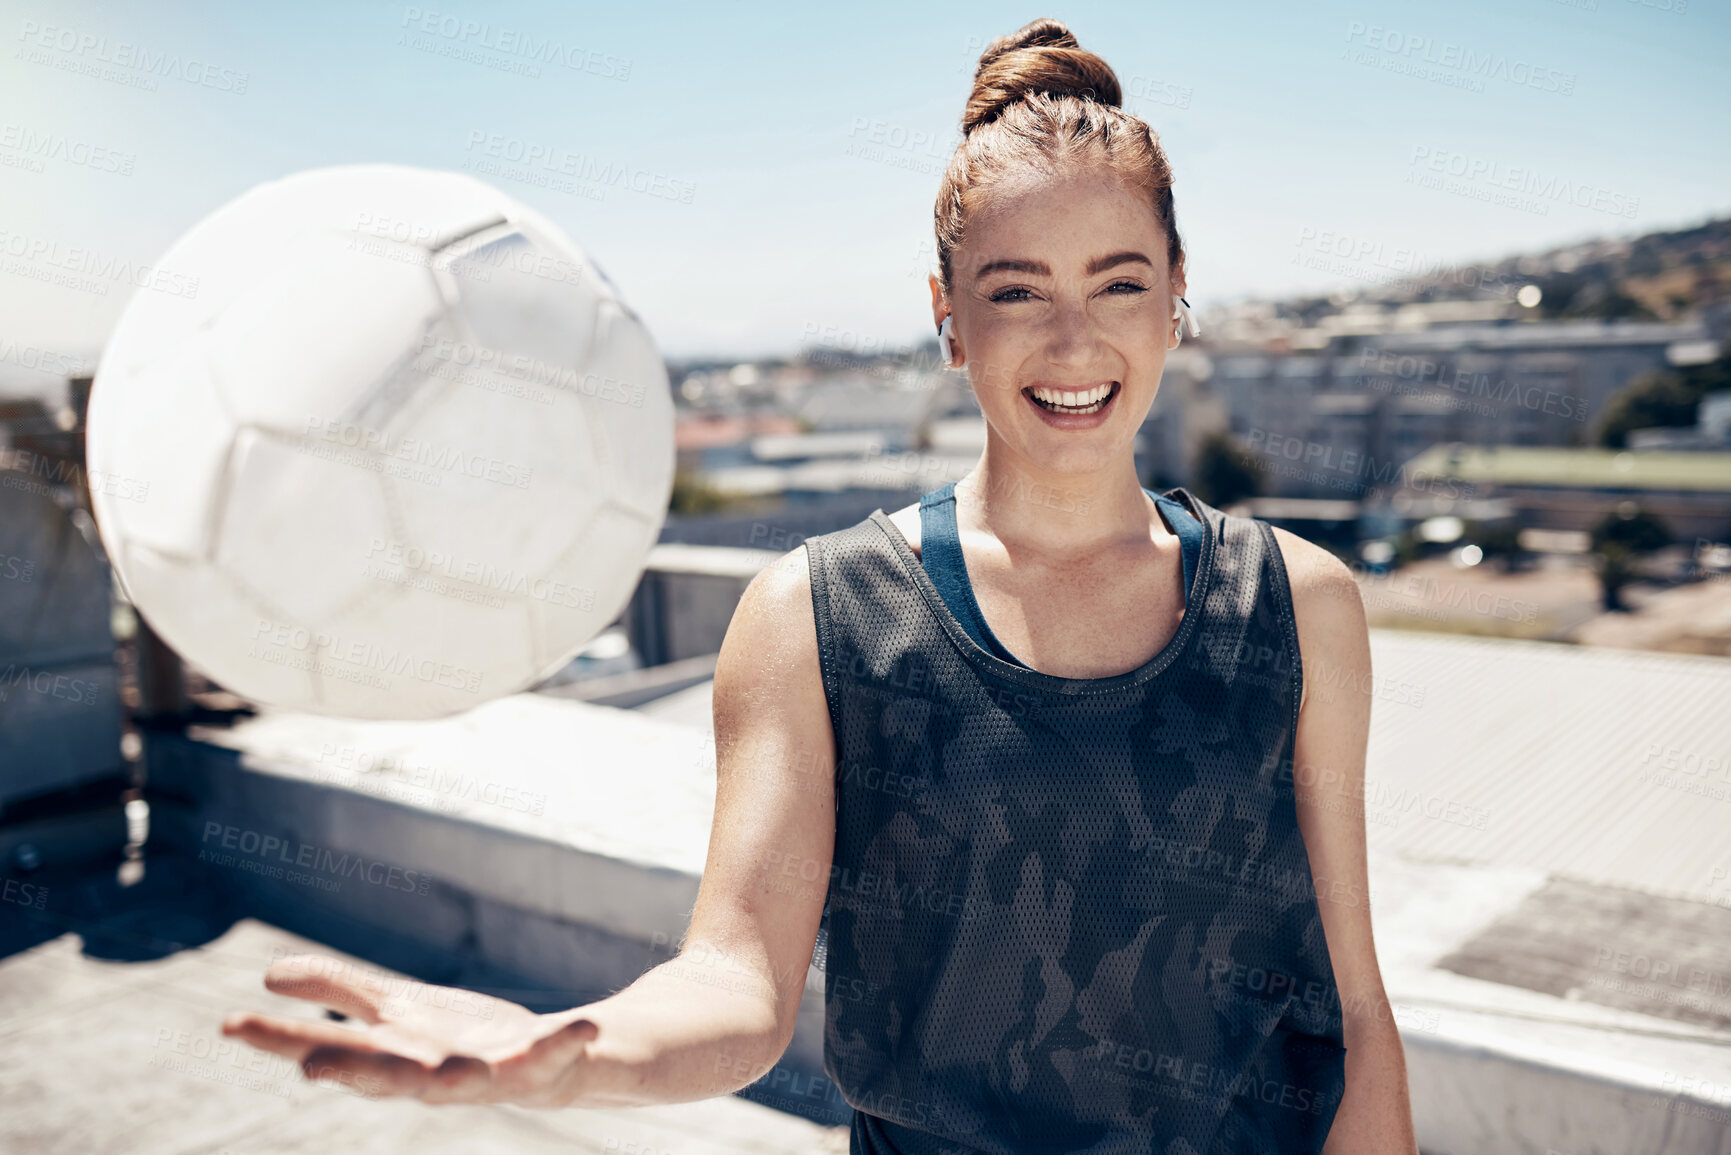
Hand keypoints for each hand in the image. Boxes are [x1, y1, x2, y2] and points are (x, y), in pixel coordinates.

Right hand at [222, 953, 599, 1105]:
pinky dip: (568, 1041)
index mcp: (393, 1059)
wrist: (548, 1060)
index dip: (278, 1040)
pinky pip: (556, 1053)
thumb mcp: (397, 1011)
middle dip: (352, 1071)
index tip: (228, 1023)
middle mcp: (433, 1076)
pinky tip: (586, 1024)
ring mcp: (489, 1076)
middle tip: (311, 1063)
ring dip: (455, 1077)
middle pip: (385, 1077)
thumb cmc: (462, 1040)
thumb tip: (267, 975)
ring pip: (466, 1082)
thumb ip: (340, 992)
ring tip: (450, 1068)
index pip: (325, 1052)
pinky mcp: (542, 1066)